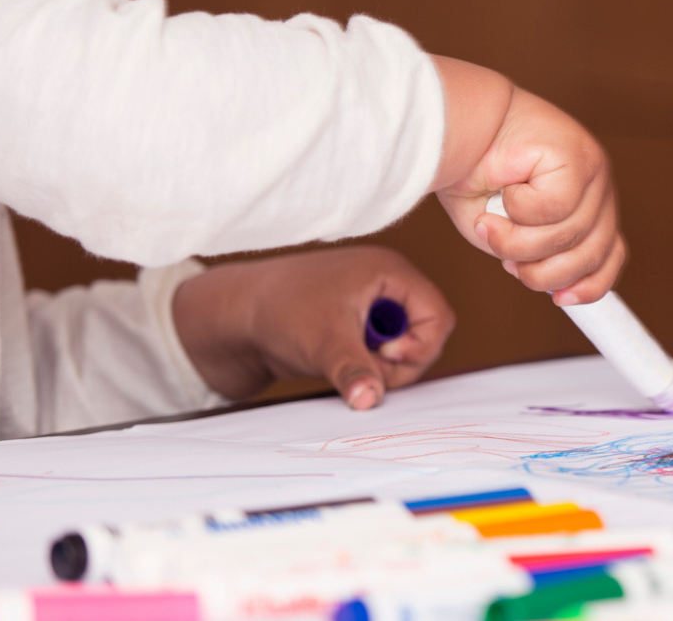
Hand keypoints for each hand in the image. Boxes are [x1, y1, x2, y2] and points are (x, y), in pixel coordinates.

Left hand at [172, 246, 454, 409]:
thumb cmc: (278, 310)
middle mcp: (386, 285)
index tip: (384, 354)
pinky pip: (382, 355)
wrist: (235, 316)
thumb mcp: (323, 342)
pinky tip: (338, 363)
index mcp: (389, 271)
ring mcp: (373, 306)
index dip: (420, 345)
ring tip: (344, 362)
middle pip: (426, 335)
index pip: (438, 314)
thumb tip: (371, 400)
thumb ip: (355, 371)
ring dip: (380, 367)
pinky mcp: (357, 327)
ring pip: (404, 349)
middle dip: (398, 362)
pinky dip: (366, 366)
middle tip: (364, 367)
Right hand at [429, 58, 624, 304]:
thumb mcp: (505, 232)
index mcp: (587, 204)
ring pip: (570, 235)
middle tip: (507, 260)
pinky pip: (556, 208)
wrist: (454, 126)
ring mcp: (593, 170)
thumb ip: (534, 257)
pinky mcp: (578, 155)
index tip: (561, 300)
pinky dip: (520, 208)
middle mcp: (597, 187)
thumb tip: (560, 287)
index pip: (609, 254)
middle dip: (543, 271)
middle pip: (592, 254)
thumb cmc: (474, 174)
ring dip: (519, 242)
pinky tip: (505, 187)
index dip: (589, 285)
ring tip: (491, 225)